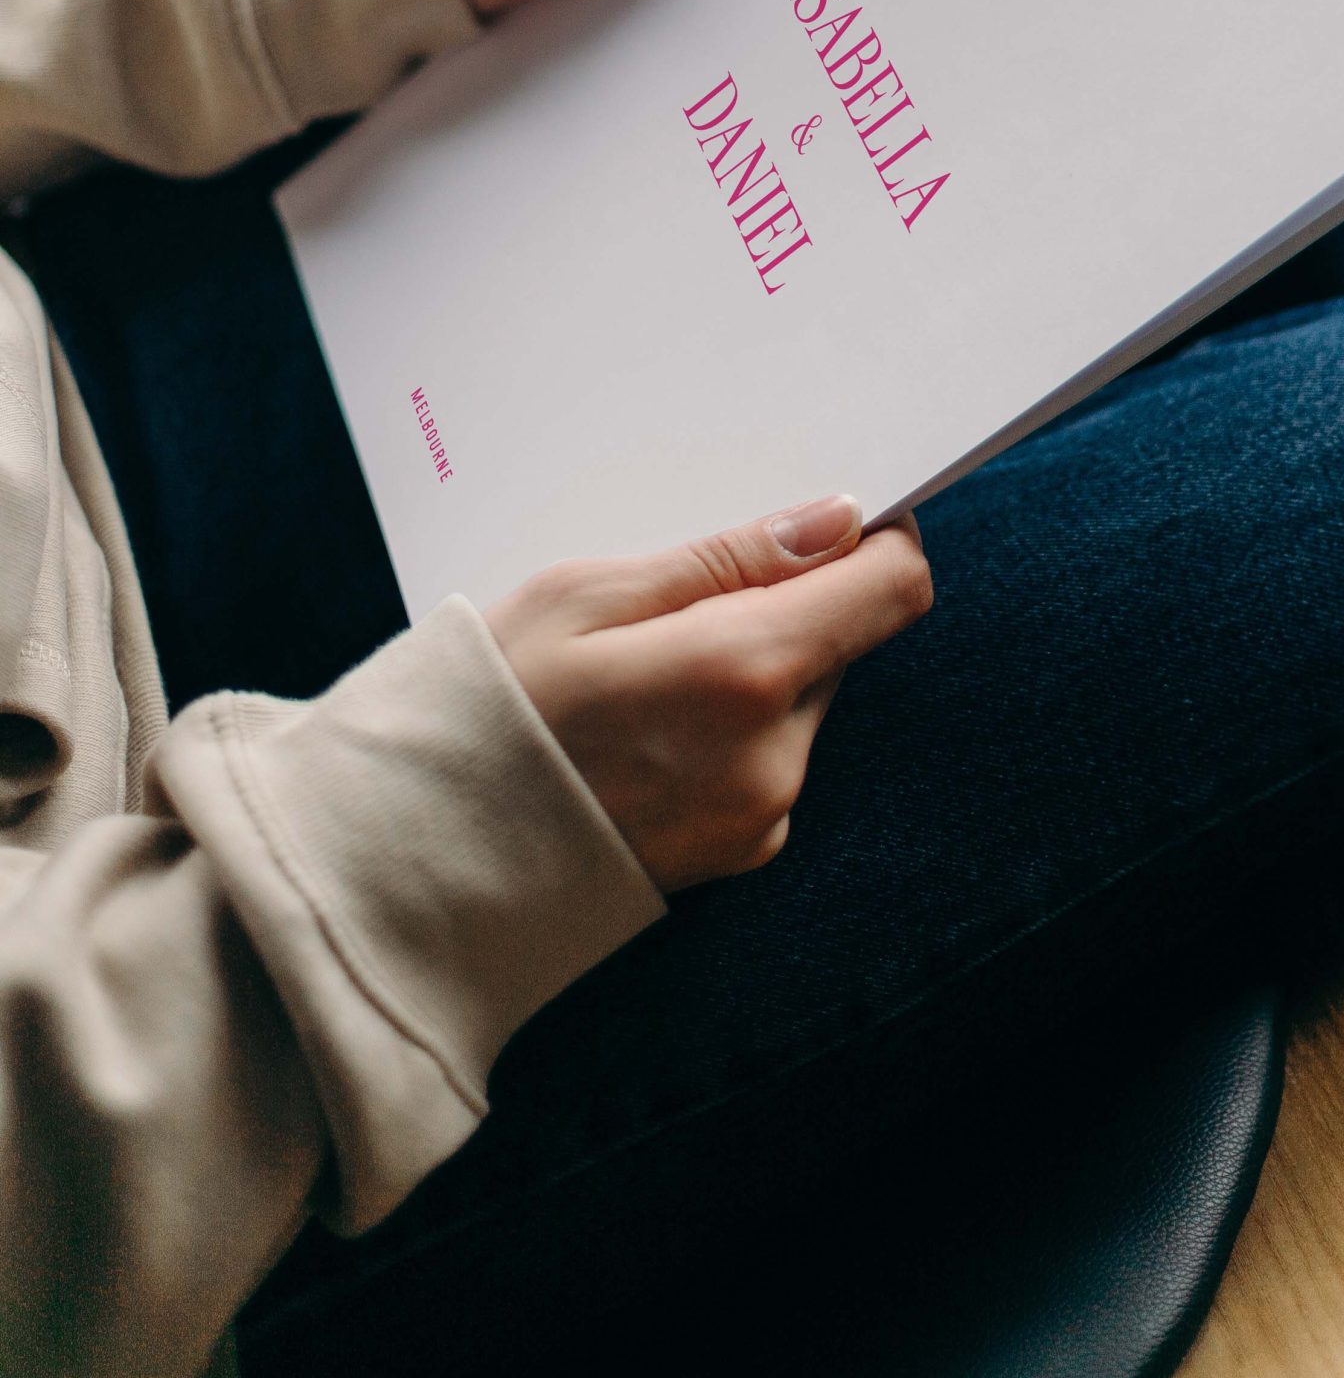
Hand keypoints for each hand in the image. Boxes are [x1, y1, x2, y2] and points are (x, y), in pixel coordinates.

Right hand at [484, 497, 930, 890]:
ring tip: (641, 673)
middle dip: (782, 606)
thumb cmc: (486, 707)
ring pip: (801, 698)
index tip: (831, 519)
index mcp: (744, 673)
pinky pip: (770, 757)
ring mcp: (762, 814)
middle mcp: (774, 755)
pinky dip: (731, 727)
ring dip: (753, 669)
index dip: (875, 540)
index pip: (891, 589)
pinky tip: (644, 728)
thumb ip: (728, 557)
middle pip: (840, 640)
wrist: (419, 859)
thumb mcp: (587, 594)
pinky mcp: (743, 852)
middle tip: (675, 601)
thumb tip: (836, 523)